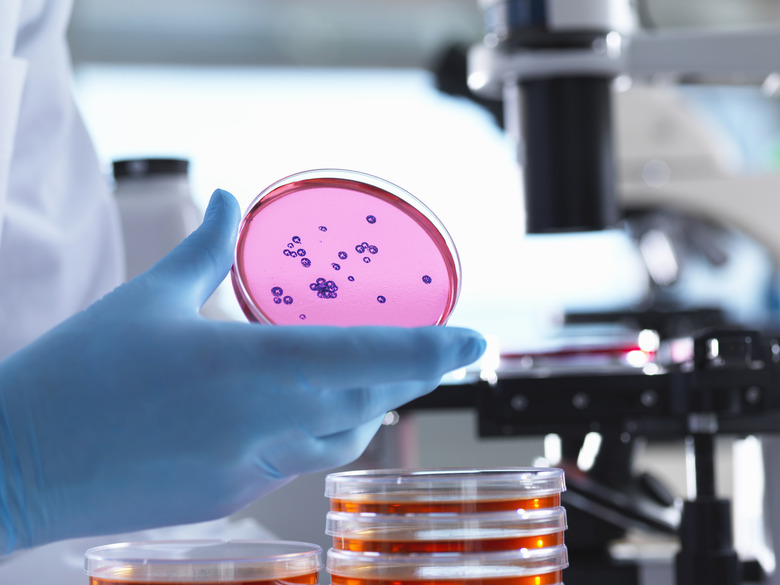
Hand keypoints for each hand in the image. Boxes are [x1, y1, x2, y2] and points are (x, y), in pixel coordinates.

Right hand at [0, 189, 485, 553]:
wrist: (18, 462)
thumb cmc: (78, 372)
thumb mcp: (148, 299)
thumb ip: (204, 246)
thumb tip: (230, 198)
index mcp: (247, 365)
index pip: (367, 359)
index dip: (432, 352)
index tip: (476, 341)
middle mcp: (263, 423)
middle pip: (371, 402)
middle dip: (413, 376)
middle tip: (439, 352)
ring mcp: (251, 469)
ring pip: (344, 440)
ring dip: (372, 408)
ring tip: (381, 378)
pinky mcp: (233, 498)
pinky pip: (301, 463)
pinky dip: (324, 435)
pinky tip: (311, 413)